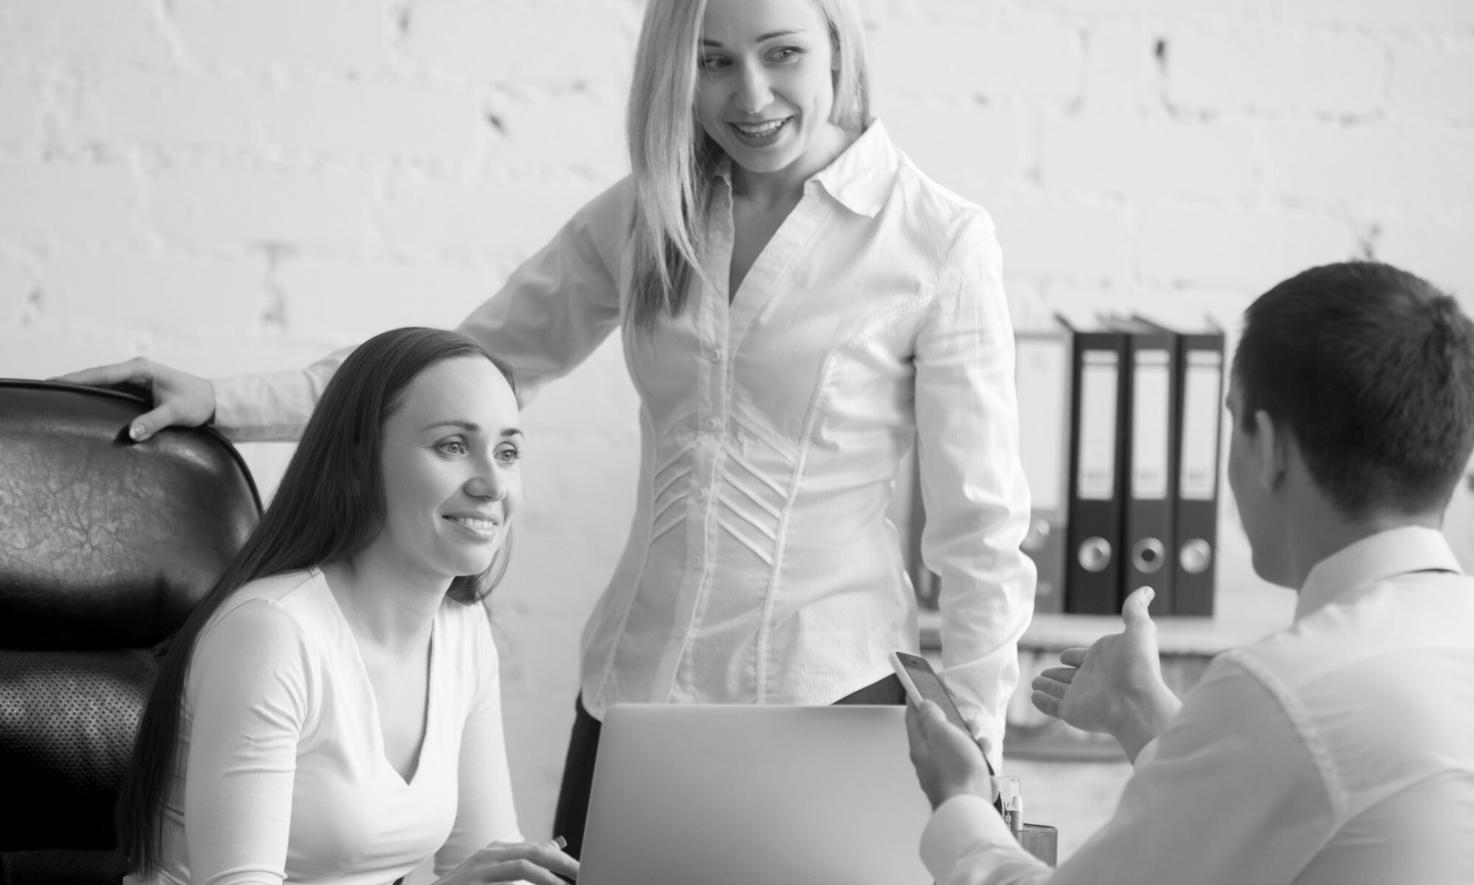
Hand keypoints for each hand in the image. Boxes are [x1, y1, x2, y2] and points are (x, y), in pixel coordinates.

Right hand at [54, 358, 214, 440]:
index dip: (77, 378)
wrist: (215, 402)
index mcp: (141, 369)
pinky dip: (96, 397)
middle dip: (72, 382)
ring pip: (102, 384)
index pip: (102, 374)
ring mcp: (135, 380)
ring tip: (56, 398)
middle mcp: (135, 371)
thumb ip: (154, 421)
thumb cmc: (198, 403)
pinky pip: (111, 393)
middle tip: (45, 390)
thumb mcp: (177, 412)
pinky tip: (82, 406)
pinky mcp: (137, 391)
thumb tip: (132, 434)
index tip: (54, 382)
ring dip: (83, 390)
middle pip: (96, 377)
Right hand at [436, 840, 578, 883]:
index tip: (583, 871)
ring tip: (570, 884)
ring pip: (525, 864)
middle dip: (564, 863)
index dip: (563, 860)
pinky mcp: (475, 880)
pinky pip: (510, 879)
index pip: (539, 849)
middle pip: (536, 852)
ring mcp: (480, 866)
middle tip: (585, 873)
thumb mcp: (495, 877)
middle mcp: (490, 854)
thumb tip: (555, 849)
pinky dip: (533, 883)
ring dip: (552, 875)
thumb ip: (521, 865)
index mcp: (497, 852)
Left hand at [905, 700, 995, 811]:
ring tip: (982, 743)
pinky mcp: (960, 787)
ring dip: (972, 744)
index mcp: (920, 749)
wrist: (970, 809)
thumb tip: (923, 705)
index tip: (917, 691)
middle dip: (954, 725)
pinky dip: (979, 764)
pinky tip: (986, 766)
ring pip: (957, 753)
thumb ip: (932, 717)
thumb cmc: (955, 772)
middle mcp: (929, 764)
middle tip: (966, 721)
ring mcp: (944, 777)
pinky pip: (969, 770)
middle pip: (937, 737)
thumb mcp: (942, 734)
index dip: (915, 703)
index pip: (912, 720)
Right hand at [1030, 586, 1180, 760]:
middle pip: (1068, 675)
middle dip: (1056, 673)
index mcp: (1103, 660)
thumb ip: (1135, 608)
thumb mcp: (1139, 628)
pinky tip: (1032, 696)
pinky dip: (1041, 701)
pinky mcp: (1071, 711)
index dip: (1073, 656)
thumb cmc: (1139, 664)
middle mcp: (1092, 678)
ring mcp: (1081, 696)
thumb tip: (1147, 589)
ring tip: (1034, 682)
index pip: (1082, 657)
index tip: (1064, 656)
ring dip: (1046, 685)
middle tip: (1043, 671)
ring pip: (1058, 690)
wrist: (1137, 702)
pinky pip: (1051, 706)